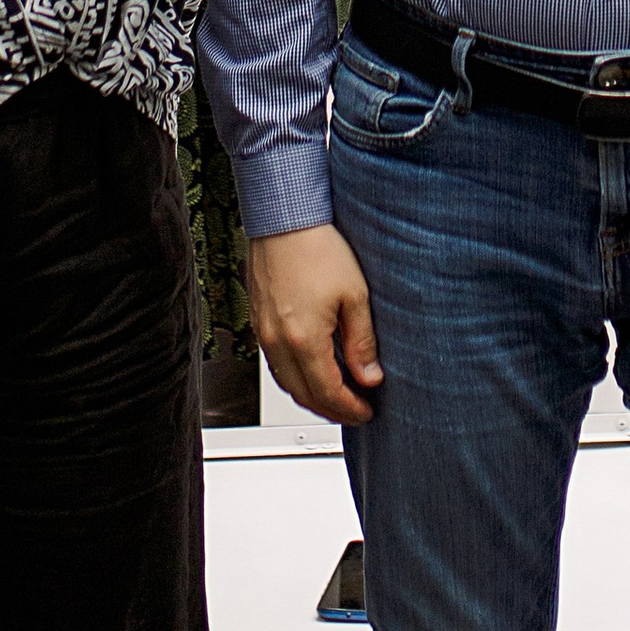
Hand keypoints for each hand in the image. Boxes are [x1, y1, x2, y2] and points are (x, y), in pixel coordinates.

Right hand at [247, 223, 384, 426]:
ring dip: (312, 396)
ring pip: (287, 384)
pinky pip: (275, 365)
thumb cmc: (317, 247)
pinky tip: (313, 371)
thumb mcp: (355, 296)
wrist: (283, 217)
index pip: (327, 393)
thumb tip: (370, 377)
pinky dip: (296, 378)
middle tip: (356, 411)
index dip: (350, 409)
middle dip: (332, 410)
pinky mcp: (258, 322)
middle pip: (304, 396)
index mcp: (302, 339)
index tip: (367, 412)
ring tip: (339, 396)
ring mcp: (264, 333)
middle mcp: (277, 342)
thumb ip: (361, 342)